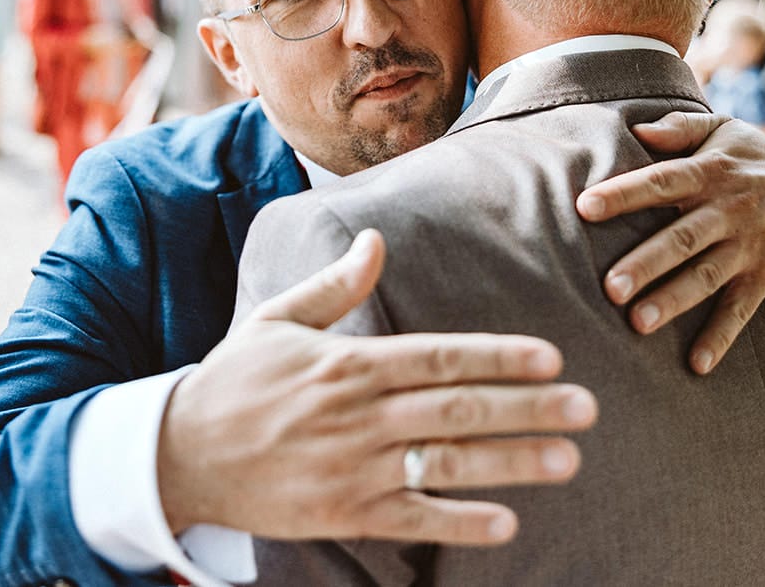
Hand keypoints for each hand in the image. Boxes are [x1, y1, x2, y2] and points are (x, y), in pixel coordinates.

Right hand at [158, 230, 596, 543]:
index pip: (440, 356)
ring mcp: (352, 467)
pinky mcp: (342, 513)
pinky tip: (506, 523)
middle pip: (458, 407)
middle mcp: (358, 414)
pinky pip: (411, 521)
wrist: (178, 454)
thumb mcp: (278, 320)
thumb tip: (376, 241)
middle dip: (528, 408)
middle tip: (586, 408)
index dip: (498, 356)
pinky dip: (459, 522)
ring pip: (445, 463)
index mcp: (349, 363)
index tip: (550, 358)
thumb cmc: (234, 381)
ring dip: (510, 462)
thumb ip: (335, 286)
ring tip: (567, 460)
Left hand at [576, 112, 764, 374]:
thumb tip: (636, 129)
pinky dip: (720, 337)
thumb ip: (680, 127)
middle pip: (681, 238)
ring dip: (673, 300)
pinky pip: (741, 311)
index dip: (623, 193)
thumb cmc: (757, 160)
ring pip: (705, 277)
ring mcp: (747, 248)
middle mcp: (726, 211)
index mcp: (708, 173)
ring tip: (637, 323)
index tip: (584, 207)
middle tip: (609, 287)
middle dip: (645, 263)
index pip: (661, 182)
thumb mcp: (724, 131)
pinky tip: (697, 364)